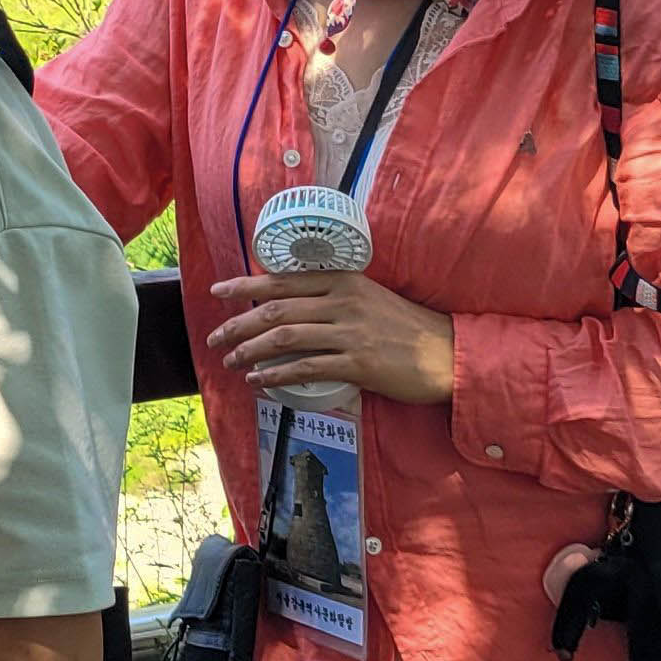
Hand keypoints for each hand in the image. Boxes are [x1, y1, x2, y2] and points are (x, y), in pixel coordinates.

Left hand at [208, 272, 455, 403]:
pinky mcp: (357, 363)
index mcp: (343, 281)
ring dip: (250, 350)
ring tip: (232, 361)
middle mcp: (343, 301)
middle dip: (238, 323)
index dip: (245, 285)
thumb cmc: (404, 327)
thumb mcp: (367, 298)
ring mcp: (349, 332)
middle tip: (216, 337)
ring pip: (284, 338)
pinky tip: (260, 381)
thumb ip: (332, 297)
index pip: (283, 280)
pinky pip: (305, 368)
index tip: (218, 292)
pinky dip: (275, 375)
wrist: (445, 353)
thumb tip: (288, 306)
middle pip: (275, 309)